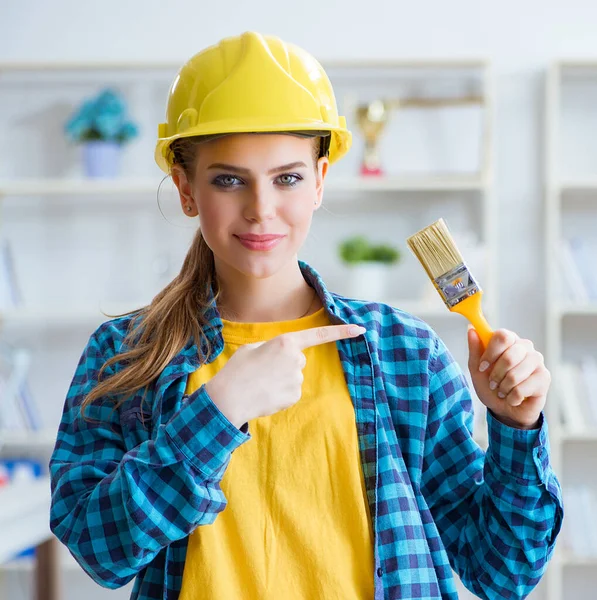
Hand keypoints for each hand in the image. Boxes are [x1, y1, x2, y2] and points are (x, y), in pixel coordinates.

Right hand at [205, 324, 365, 428]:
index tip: (360, 330)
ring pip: (293, 377)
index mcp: (286, 342)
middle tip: (261, 370)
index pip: (318, 335)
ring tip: (260, 383)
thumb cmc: (237, 370)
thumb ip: (273, 348)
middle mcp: (296, 360)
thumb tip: (282, 358)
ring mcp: (297, 379)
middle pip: (298, 359)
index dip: (341, 332)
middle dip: (284, 364)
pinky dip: (280, 393)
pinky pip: (291, 392)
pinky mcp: (295, 396)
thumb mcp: (252, 348)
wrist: (229, 398)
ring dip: (280, 380)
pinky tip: (265, 394)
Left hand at [467, 326, 550, 429]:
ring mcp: (537, 361)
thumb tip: (471, 329)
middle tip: (493, 383)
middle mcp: (525, 347)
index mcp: (509, 340)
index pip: (503, 336)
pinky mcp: (544, 377)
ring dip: (504, 388)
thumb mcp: (477, 369)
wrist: (504, 409)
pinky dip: (512, 397)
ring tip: (503, 391)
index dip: (491, 353)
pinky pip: (522, 388)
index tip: (483, 367)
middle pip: (510, 356)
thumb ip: (475, 349)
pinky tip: (514, 398)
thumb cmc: (491, 386)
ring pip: (515, 374)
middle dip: (496, 375)